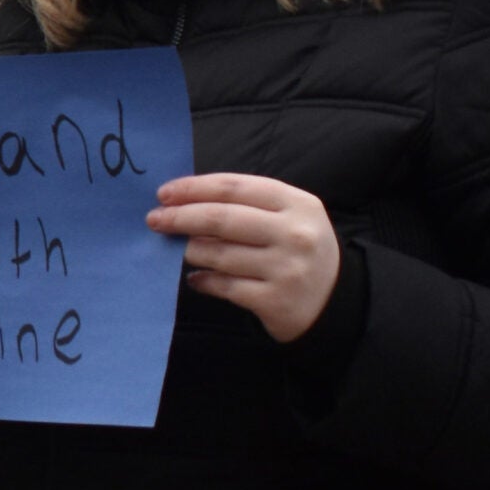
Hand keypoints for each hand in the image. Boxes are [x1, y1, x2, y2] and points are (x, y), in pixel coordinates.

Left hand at [147, 174, 339, 342]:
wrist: (334, 302)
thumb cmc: (298, 250)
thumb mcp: (288, 218)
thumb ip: (246, 206)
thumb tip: (184, 202)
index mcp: (297, 203)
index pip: (234, 187)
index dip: (194, 188)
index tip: (164, 193)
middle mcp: (294, 234)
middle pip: (221, 219)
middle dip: (180, 217)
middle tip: (154, 219)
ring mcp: (286, 269)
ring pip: (218, 254)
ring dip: (191, 251)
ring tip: (182, 250)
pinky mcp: (274, 300)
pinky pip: (223, 286)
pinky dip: (203, 280)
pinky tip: (196, 278)